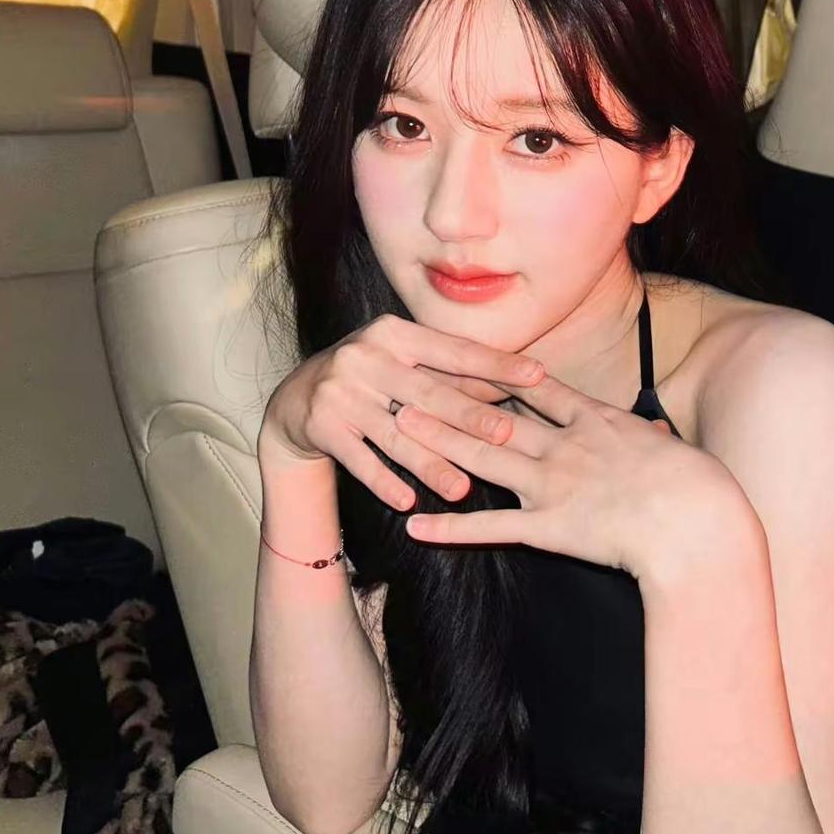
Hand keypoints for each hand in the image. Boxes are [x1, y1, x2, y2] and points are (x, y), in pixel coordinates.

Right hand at [260, 314, 543, 510]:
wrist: (296, 398)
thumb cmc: (371, 378)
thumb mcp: (406, 364)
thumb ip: (452, 374)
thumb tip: (517, 381)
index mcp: (395, 333)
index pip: (454, 350)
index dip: (497, 364)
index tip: (538, 375)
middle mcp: (366, 356)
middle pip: (427, 394)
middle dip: (469, 417)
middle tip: (505, 436)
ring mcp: (341, 392)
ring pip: (396, 434)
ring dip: (430, 463)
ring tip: (462, 488)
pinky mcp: (322, 426)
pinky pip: (360, 459)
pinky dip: (384, 481)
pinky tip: (407, 500)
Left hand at [396, 376, 746, 578]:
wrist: (693, 520)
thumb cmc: (696, 486)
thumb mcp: (670, 450)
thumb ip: (650, 439)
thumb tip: (653, 431)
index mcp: (597, 421)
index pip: (540, 389)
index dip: (502, 372)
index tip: (471, 357)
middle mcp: (565, 445)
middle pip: (496, 415)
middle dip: (452, 397)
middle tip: (414, 381)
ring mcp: (551, 483)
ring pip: (481, 457)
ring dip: (438, 443)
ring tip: (400, 427)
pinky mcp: (546, 526)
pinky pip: (488, 526)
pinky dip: (449, 526)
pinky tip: (415, 524)